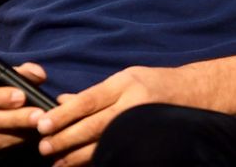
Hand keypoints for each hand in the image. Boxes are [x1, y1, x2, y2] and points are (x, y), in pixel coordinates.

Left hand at [33, 65, 178, 166]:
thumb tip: (61, 101)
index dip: (63, 114)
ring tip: (58, 161)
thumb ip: (94, 93)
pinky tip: (83, 164)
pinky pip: (118, 153)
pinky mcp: (146, 142)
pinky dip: (98, 159)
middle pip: (93, 124)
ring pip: (104, 143)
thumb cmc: (154, 84)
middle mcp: (132, 103)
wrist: (193, 94)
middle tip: (44, 147)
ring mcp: (141, 124)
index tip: (42, 124)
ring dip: (77, 154)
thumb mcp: (124, 79)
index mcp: (124, 84)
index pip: (88, 101)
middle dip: (66, 137)